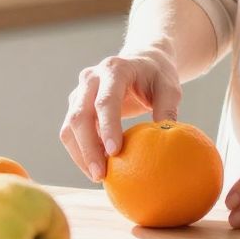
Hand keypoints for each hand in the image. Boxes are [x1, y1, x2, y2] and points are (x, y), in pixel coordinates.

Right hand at [60, 50, 181, 181]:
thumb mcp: (169, 88)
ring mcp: (79, 92)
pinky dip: (80, 152)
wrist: (142, 61)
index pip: (105, 101)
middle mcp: (91, 79)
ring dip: (80, 154)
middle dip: (88, 148)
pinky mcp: (75, 107)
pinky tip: (96, 168)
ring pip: (69, 127)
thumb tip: (165, 138)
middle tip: (101, 175)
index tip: (115, 152)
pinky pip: (70, 133)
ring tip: (99, 177)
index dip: (107, 127)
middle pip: (80, 115)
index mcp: (114, 69)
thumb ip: (167, 109)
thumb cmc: (157, 76)